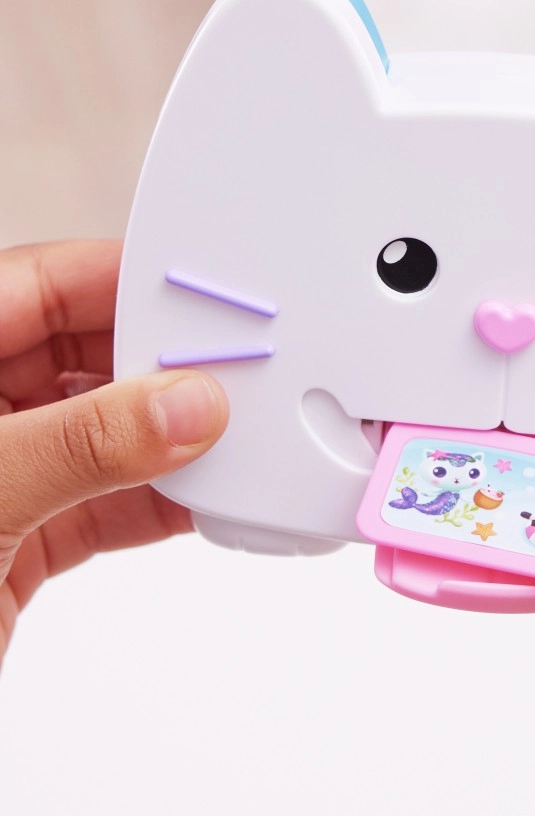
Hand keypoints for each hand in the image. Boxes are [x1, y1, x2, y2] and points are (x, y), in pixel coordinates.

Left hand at [0, 241, 227, 663]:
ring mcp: (0, 472)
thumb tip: (184, 408)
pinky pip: (110, 498)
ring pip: (107, 430)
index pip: (37, 286)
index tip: (201, 294)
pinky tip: (205, 496)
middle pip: (86, 357)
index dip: (122, 281)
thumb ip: (80, 446)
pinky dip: (162, 499)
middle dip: (162, 367)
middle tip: (230, 374)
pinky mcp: (23, 534)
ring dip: (172, 439)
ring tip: (230, 435)